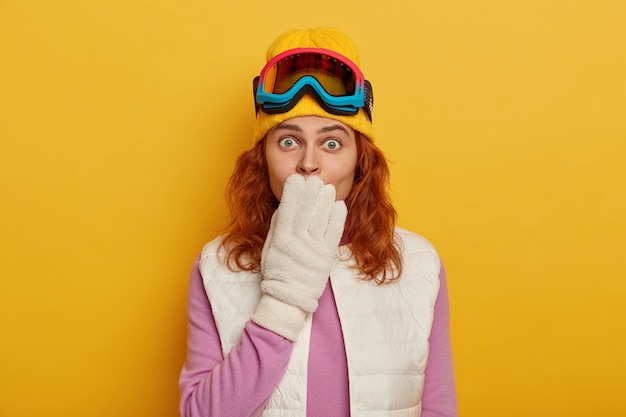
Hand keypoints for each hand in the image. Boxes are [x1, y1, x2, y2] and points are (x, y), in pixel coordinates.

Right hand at [251, 174, 346, 339]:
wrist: (290, 296)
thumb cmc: (278, 271)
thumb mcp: (270, 247)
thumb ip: (277, 227)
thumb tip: (284, 207)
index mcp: (281, 237)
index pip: (287, 209)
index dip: (293, 192)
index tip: (296, 179)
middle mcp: (297, 240)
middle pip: (305, 210)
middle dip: (310, 192)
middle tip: (314, 180)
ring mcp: (313, 247)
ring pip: (320, 217)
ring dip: (325, 200)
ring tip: (327, 188)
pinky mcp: (327, 254)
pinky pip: (333, 231)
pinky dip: (337, 217)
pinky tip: (339, 205)